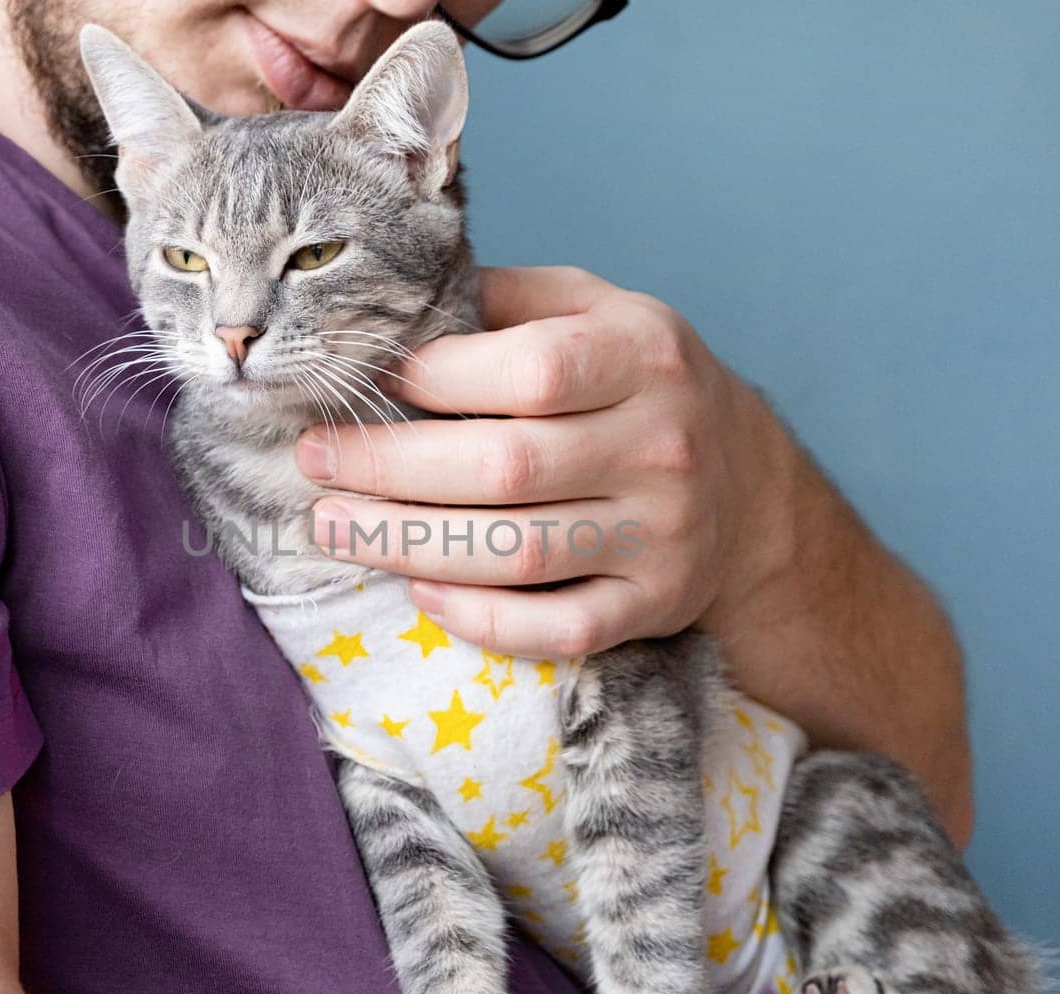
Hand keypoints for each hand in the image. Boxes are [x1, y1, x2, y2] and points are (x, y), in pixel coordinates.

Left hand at [297, 266, 794, 658]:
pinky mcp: (655, 604)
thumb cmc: (638, 384)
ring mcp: (664, 534)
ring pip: (519, 554)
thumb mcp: (595, 310)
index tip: (363, 384)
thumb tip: (392, 299)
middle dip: (388, 468)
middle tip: (311, 463)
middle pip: (507, 467)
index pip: (529, 370)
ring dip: (408, 545)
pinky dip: (482, 620)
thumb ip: (506, 299)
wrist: (748, 486)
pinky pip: (560, 629)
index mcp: (644, 354)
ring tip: (331, 527)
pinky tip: (421, 592)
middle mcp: (663, 444)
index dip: (433, 378)